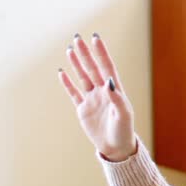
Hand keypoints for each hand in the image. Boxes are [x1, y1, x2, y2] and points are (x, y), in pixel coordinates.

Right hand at [58, 33, 136, 161]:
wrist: (116, 147)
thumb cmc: (124, 130)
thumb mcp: (123, 114)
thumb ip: (116, 97)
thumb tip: (108, 81)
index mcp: (114, 90)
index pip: (107, 66)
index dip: (101, 53)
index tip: (95, 38)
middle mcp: (103, 92)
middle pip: (92, 68)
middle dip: (85, 53)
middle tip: (77, 38)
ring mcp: (92, 99)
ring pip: (83, 77)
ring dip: (77, 64)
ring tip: (70, 49)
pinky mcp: (83, 110)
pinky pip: (74, 93)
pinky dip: (67, 83)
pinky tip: (62, 72)